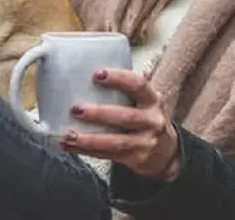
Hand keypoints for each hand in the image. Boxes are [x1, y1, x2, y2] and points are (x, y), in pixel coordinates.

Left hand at [59, 68, 180, 181]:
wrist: (166, 153)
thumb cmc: (144, 120)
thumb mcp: (143, 103)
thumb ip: (121, 93)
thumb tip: (79, 80)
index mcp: (152, 100)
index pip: (138, 85)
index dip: (119, 79)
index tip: (97, 74)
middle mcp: (152, 121)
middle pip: (126, 117)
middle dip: (99, 113)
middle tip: (75, 109)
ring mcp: (146, 142)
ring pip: (116, 142)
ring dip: (88, 139)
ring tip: (67, 135)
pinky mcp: (136, 159)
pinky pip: (108, 155)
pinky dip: (86, 151)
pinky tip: (69, 146)